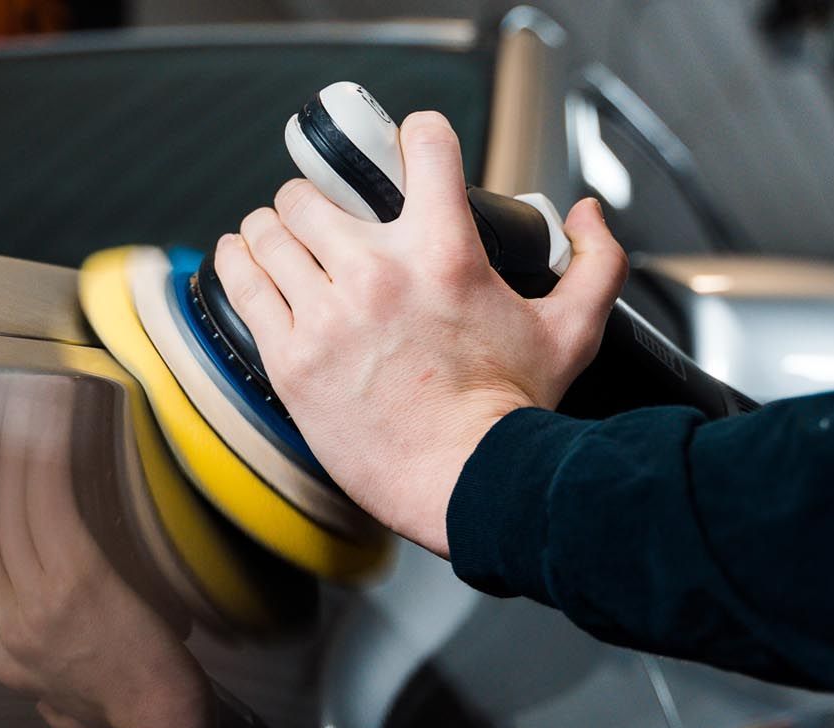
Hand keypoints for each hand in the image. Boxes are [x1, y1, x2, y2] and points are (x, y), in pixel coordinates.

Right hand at [0, 374, 212, 727]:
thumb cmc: (120, 717)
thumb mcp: (48, 705)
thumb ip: (9, 673)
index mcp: (3, 643)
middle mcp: (12, 615)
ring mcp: (43, 595)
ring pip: (12, 506)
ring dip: (10, 442)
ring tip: (15, 393)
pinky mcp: (81, 577)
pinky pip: (52, 504)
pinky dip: (45, 457)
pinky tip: (49, 418)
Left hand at [212, 112, 627, 556]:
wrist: (464, 482)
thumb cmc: (511, 413)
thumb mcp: (572, 331)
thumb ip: (594, 263)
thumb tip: (587, 214)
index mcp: (445, 252)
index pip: (421, 145)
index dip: (413, 138)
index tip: (403, 152)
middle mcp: (378, 273)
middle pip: (312, 191)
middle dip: (316, 199)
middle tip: (323, 221)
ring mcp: (327, 314)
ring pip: (269, 229)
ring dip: (273, 229)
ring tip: (280, 240)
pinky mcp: (291, 357)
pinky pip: (242, 281)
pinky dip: (238, 261)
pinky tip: (244, 258)